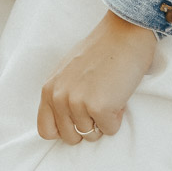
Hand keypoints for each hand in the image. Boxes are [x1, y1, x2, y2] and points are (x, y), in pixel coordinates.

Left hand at [38, 11, 156, 144]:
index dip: (65, 129)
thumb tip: (64, 120)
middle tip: (99, 103)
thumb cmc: (101, 51)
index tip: (79, 120)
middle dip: (88, 126)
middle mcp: (59, 98)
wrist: (125, 33)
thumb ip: (62, 94)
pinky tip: (118, 95)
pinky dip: (118, 117)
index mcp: (49, 90)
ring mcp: (77, 103)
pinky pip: (109, 129)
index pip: (46, 130)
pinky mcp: (98, 107)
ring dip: (104, 120)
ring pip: (91, 135)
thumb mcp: (68, 72)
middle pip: (70, 137)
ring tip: (109, 94)